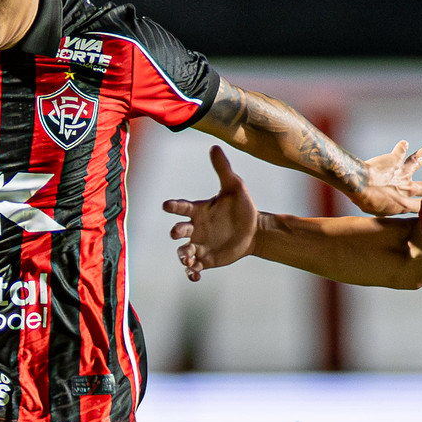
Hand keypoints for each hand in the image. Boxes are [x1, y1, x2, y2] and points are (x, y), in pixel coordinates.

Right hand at [163, 146, 257, 282]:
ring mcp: (198, 245)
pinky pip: (193, 269)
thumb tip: (214, 146)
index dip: (173, 206)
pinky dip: (191, 274)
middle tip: (179, 233)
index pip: (182, 207)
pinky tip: (195, 276)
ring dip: (182, 256)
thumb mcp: (235, 187)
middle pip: (179, 231)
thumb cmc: (242, 207)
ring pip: (183, 252)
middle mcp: (195, 228)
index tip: (167, 206)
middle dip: (176, 232)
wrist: (254, 231)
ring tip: (188, 260)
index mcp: (199, 210)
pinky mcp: (205, 260)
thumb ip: (223, 169)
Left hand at [352, 138, 421, 215]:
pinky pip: (400, 151)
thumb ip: (385, 209)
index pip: (420, 206)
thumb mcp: (377, 212)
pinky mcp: (394, 160)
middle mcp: (406, 188)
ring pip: (416, 162)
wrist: (361, 185)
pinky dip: (402, 147)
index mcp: (402, 204)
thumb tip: (383, 210)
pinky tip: (404, 143)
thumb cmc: (366, 200)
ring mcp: (401, 173)